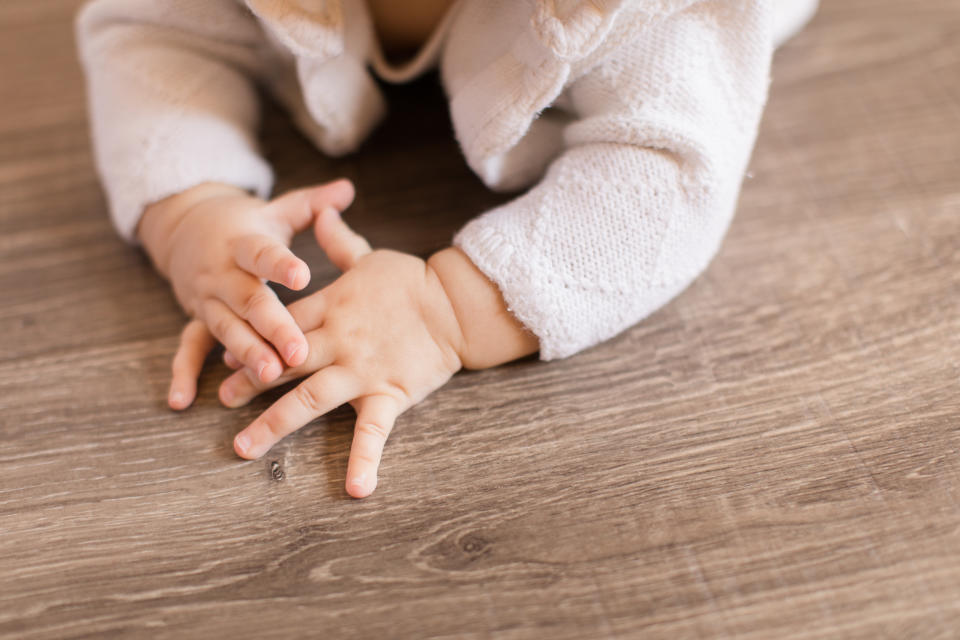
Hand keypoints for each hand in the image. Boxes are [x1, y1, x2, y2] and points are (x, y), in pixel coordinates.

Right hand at [140, 179, 355, 408]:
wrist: (187, 228)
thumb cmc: (248, 226)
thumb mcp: (277, 211)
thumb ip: (311, 205)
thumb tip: (347, 189)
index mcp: (244, 243)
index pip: (262, 253)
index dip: (280, 264)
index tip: (303, 276)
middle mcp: (223, 273)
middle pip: (248, 300)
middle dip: (273, 326)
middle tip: (299, 349)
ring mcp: (208, 299)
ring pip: (226, 328)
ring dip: (246, 353)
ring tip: (269, 374)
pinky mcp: (196, 318)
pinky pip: (187, 347)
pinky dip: (182, 373)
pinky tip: (182, 400)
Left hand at [214, 207, 465, 496]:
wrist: (454, 305)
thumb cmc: (411, 281)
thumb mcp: (371, 256)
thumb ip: (339, 241)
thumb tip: (322, 210)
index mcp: (330, 306)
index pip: (280, 323)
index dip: (251, 337)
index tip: (223, 354)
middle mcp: (338, 340)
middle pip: (282, 362)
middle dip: (249, 381)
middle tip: (222, 400)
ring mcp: (361, 370)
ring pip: (308, 399)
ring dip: (274, 424)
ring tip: (243, 448)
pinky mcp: (388, 394)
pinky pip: (373, 432)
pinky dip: (363, 460)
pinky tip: (355, 490)